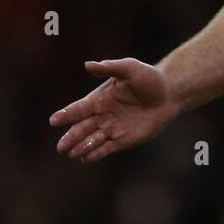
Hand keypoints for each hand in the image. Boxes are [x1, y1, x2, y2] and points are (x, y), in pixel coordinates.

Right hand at [50, 58, 179, 163]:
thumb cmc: (149, 78)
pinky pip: (106, 148)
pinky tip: (87, 158)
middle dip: (71, 137)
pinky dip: (96, 153)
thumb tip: (88, 65)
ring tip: (72, 153)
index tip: (54, 121)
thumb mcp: (129, 69)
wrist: (170, 93)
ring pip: (92, 140)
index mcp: (99, 99)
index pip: (79, 108)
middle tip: (60, 147)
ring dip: (82, 147)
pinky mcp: (124, 140)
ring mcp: (112, 128)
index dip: (66, 115)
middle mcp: (102, 115)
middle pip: (82, 128)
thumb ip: (109, 68)